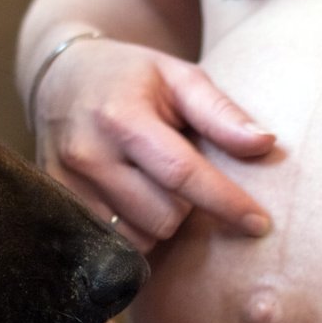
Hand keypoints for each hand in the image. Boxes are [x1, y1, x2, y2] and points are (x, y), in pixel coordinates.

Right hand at [32, 37, 276, 250]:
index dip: (226, 202)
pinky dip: (133, 230)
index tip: (260, 224)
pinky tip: (133, 202)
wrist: (60, 78)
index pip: (182, 174)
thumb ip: (221, 113)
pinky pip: (111, 244)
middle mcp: (88, 155)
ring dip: (158, 221)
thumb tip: (265, 145)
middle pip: (163, 216)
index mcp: (122, 117)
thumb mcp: (179, 77)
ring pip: (138, 237)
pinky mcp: (56, 205)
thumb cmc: (131, 77)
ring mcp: (66, 185)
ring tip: (152, 185)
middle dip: (187, 207)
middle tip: (181, 176)